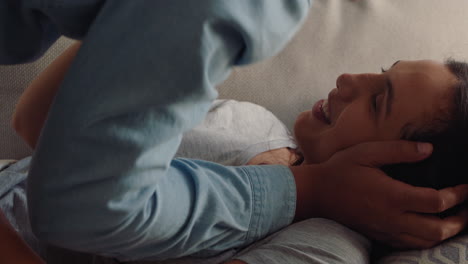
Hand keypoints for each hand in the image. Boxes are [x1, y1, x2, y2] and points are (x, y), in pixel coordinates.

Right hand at [290, 140, 467, 248]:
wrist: (316, 194)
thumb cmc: (340, 169)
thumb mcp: (367, 152)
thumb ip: (399, 150)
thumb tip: (429, 149)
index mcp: (392, 195)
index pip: (436, 201)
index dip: (457, 195)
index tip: (466, 187)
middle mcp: (392, 217)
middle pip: (437, 229)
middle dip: (459, 221)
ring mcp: (385, 229)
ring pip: (425, 241)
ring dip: (446, 233)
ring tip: (455, 220)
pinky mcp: (379, 234)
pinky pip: (409, 245)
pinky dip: (426, 240)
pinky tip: (429, 229)